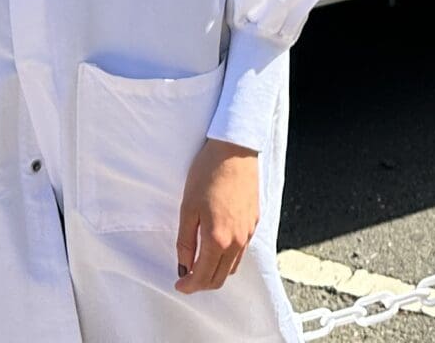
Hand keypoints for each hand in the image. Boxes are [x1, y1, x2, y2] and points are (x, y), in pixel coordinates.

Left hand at [174, 138, 260, 293]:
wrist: (235, 149)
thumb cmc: (208, 173)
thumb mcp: (188, 208)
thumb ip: (185, 242)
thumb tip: (183, 266)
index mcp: (218, 239)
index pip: (203, 277)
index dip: (189, 285)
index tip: (179, 284)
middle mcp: (237, 241)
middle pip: (220, 278)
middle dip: (202, 283)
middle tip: (187, 277)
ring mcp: (249, 232)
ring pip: (233, 267)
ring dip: (216, 272)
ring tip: (200, 263)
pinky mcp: (255, 222)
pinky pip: (242, 251)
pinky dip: (228, 258)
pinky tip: (217, 247)